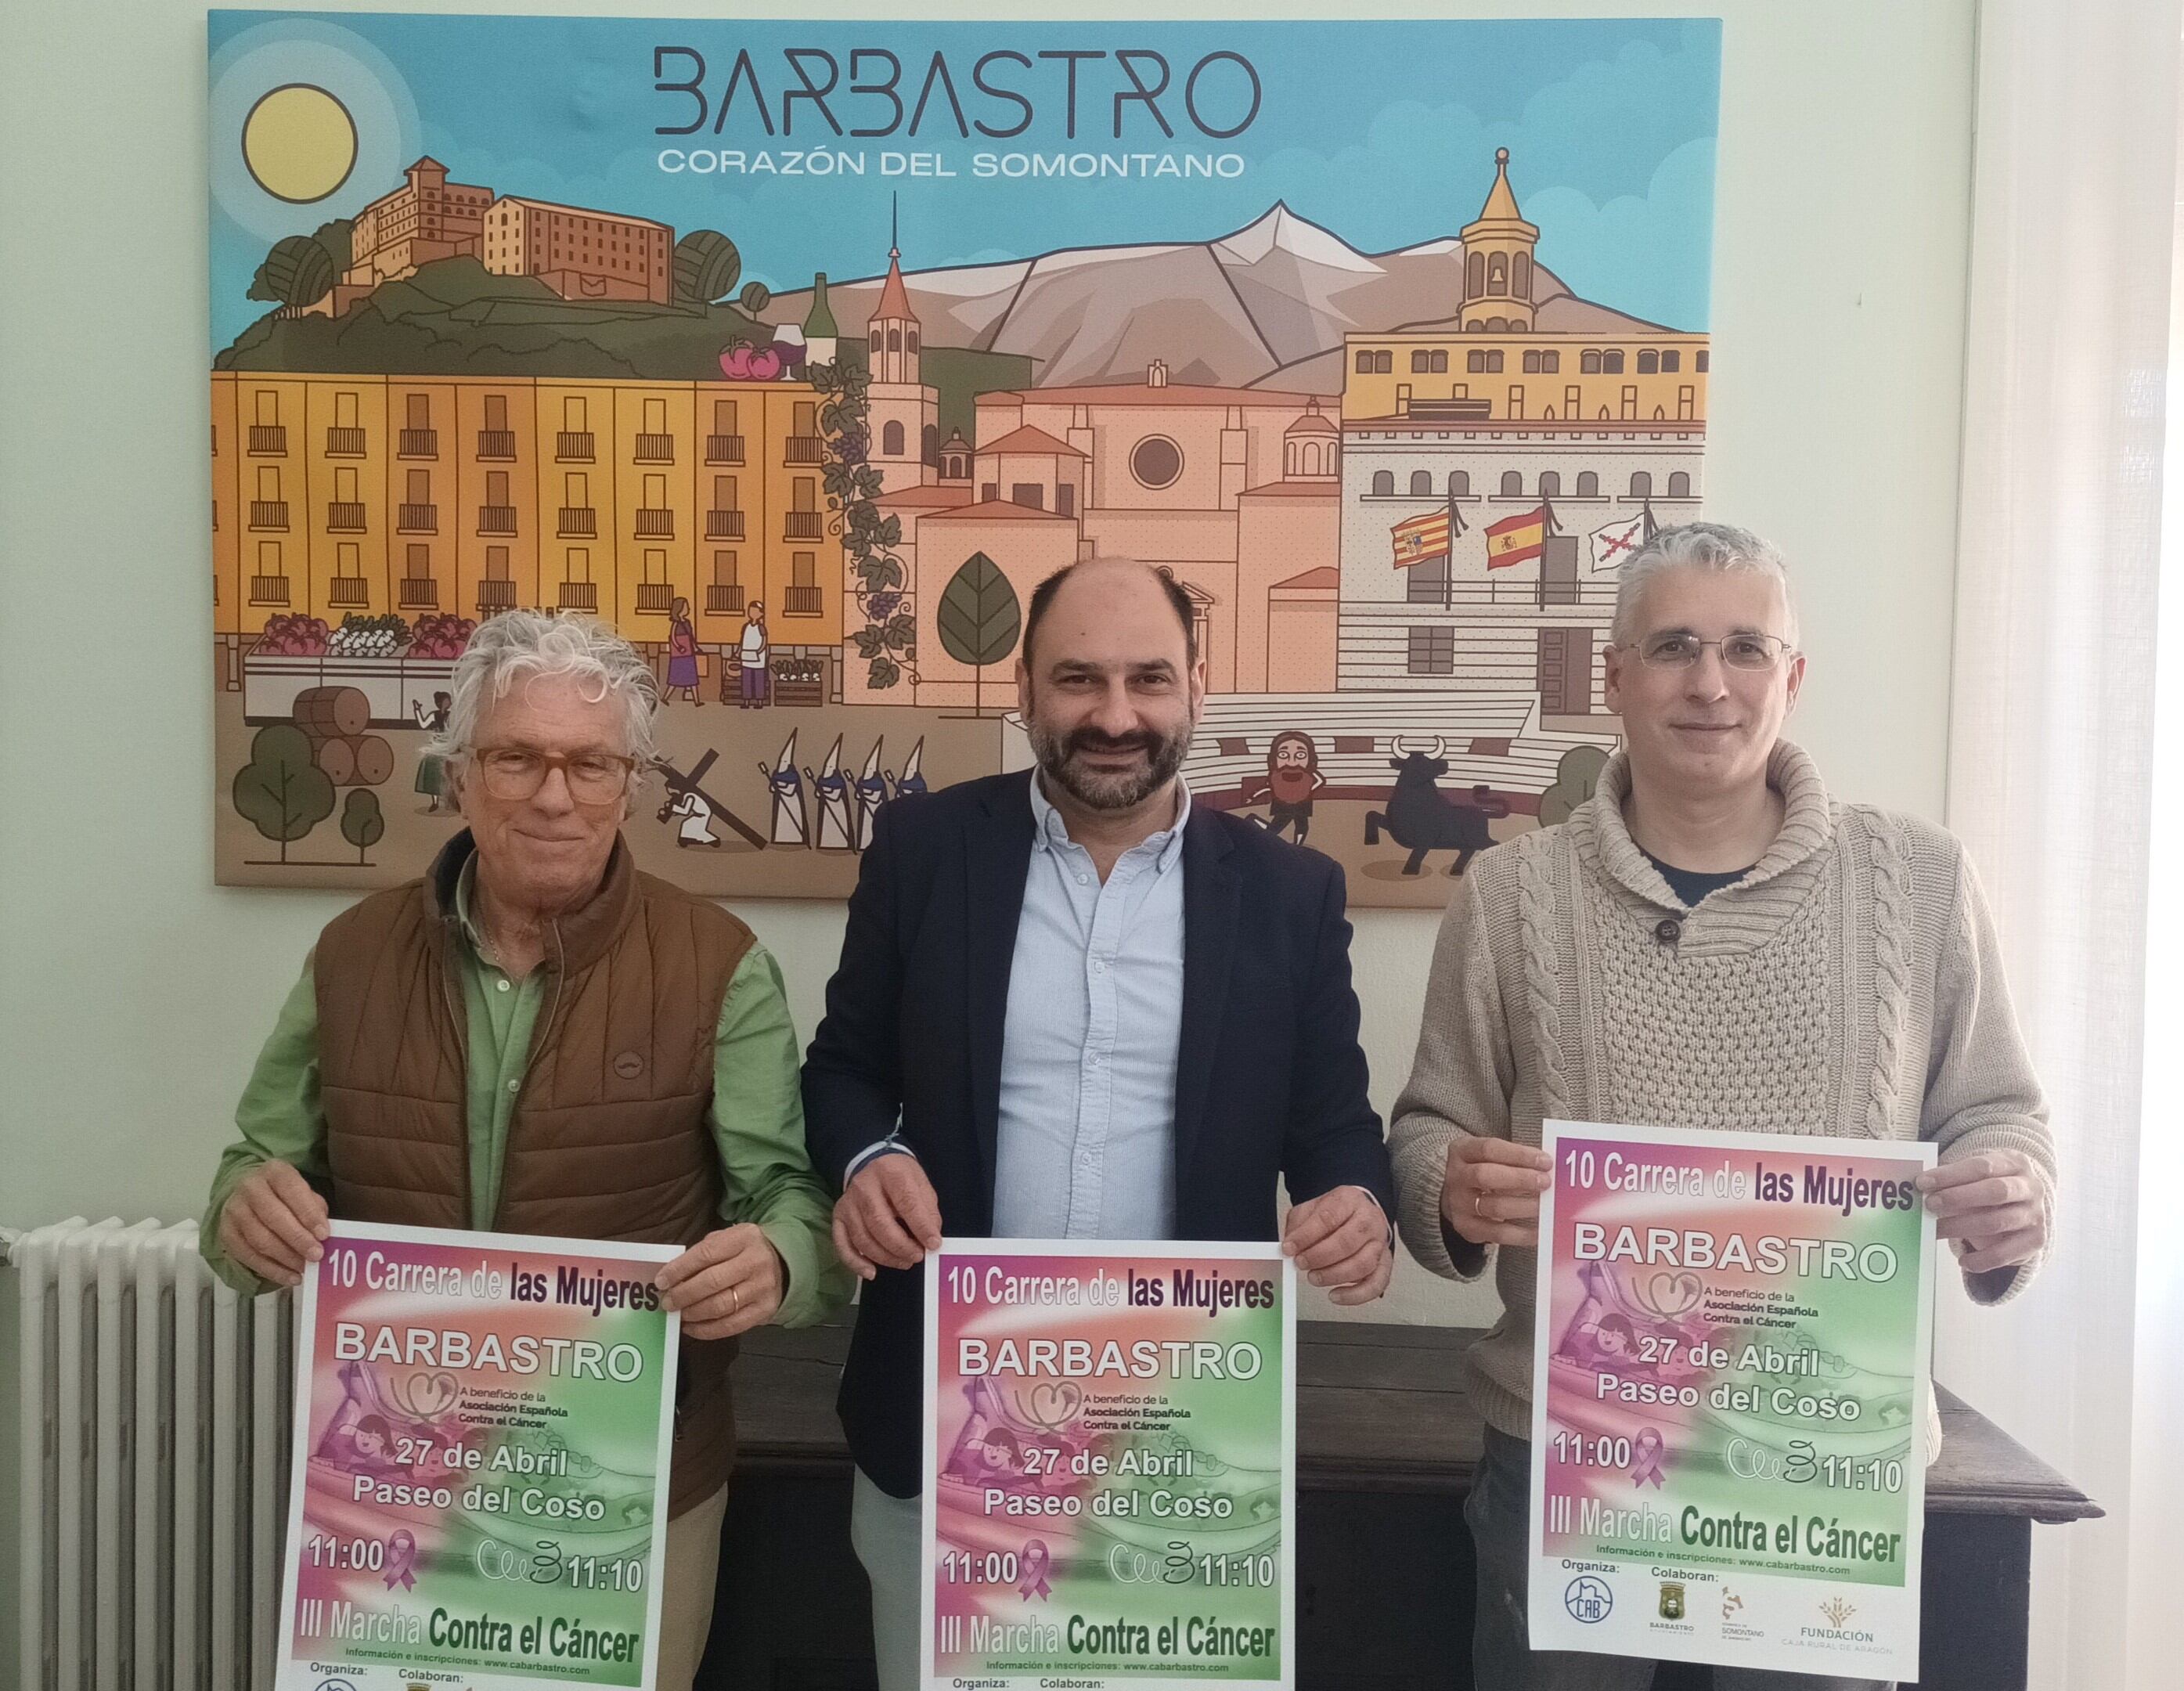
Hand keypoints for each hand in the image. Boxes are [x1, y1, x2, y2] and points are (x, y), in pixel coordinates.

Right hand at [216, 1159, 329, 1287]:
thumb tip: (322, 1235)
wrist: (248, 1193)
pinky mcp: (226, 1233)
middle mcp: (249, 1187)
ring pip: (259, 1239)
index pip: (292, 1190)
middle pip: (273, 1216)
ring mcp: (234, 1210)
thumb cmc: (285, 1195)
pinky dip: (271, 1270)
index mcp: (274, 1171)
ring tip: (305, 1269)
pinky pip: (248, 1256)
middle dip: (297, 1239)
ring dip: (285, 1258)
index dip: (308, 1213)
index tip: (324, 1235)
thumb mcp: (303, 1192)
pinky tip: (290, 1277)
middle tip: (317, 1256)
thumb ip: (314, 1208)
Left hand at [656, 1225, 783, 1339]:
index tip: (660, 1281)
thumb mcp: (726, 1240)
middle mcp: (755, 1262)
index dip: (679, 1270)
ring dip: (693, 1313)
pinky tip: (692, 1327)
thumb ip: (701, 1254)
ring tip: (679, 1314)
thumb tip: (671, 1278)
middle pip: (711, 1282)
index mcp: (743, 1238)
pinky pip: (731, 1325)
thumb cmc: (744, 1250)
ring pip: (720, 1306)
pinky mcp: (764, 1310)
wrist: (783, 1262)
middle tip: (667, 1302)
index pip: (705, 1254)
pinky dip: (706, 1330)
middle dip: (683, 1295)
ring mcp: (762, 1288)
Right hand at [833, 1152, 942, 1279]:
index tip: (934, 1244)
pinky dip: (856, 1263)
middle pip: (879, 1223)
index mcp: (890, 1172)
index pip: (906, 1202)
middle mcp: (864, 1186)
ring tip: (905, 1261)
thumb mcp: (920, 1184)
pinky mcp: (838, 1217)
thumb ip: (927, 1210)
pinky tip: (871, 1273)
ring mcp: (848, 1203)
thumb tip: (931, 1238)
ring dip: (885, 1257)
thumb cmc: (901, 1178)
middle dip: (901, 1246)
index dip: (921, 1227)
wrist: (873, 1165)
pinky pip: (842, 1245)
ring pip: (863, 1238)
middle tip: (918, 1256)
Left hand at [1282, 1186, 1391, 1305]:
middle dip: (1319, 1257)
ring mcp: (1379, 1243)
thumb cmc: (1335, 1213)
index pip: (1328, 1217)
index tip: (1289, 1248)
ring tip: (1314, 1277)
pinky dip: (1355, 1295)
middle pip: (1347, 1242)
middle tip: (1301, 1263)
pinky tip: (1335, 1295)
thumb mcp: (1311, 1208)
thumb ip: (1299, 1224)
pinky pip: (1376, 1284)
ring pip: (1362, 1265)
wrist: (1360, 1213)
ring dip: (1333, 1276)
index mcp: (1349, 1200)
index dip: (1306, 1235)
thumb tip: (1290, 1245)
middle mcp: (1369, 1221)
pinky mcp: (1385, 1264)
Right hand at [1441, 1136, 1553, 1249]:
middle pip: (1485, 1176)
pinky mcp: (1467, 1228)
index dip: (1519, 1155)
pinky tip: (1540, 1229)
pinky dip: (1523, 1233)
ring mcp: (1459, 1204)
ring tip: (1546, 1205)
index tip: (1545, 1161)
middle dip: (1520, 1179)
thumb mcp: (1492, 1156)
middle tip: (1546, 1182)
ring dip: (1525, 1206)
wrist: (1459, 1196)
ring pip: (1493, 1207)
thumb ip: (1516, 1159)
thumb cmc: (1485, 1170)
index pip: (1489, 1149)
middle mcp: (1456, 1177)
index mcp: (1462, 1151)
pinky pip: (1498, 1234)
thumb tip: (1549, 1168)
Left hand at [1916, 1151, 2049, 1273]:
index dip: (1950, 1175)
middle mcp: (2031, 1187)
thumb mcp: (1976, 1176)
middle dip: (1958, 1198)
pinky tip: (1963, 1261)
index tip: (1922, 1183)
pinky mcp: (2036, 1240)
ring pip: (1998, 1222)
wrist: (2024, 1206)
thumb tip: (1920, 1187)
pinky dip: (1983, 1259)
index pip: (1981, 1166)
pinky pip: (2007, 1253)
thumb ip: (1953, 1179)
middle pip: (1995, 1191)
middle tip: (1929, 1205)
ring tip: (1936, 1230)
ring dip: (1962, 1227)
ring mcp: (2036, 1215)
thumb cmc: (1989, 1186)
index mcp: (2014, 1163)